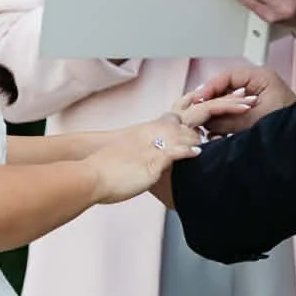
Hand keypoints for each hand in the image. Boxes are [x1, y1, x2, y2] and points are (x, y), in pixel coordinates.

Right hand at [85, 119, 201, 204]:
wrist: (90, 175)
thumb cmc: (102, 169)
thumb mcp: (122, 154)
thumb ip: (137, 154)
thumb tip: (143, 164)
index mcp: (141, 132)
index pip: (170, 120)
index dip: (184, 123)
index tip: (195, 127)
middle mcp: (148, 135)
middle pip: (180, 125)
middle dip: (195, 130)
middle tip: (205, 137)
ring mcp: (151, 147)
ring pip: (182, 136)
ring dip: (196, 140)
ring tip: (204, 145)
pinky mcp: (153, 161)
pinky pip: (176, 152)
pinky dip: (189, 151)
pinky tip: (197, 154)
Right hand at [182, 67, 294, 134]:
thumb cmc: (288, 127)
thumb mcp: (254, 121)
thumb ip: (228, 119)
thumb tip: (206, 120)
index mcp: (261, 77)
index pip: (228, 76)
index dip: (210, 87)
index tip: (198, 100)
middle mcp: (258, 84)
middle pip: (226, 88)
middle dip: (212, 103)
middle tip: (197, 113)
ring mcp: (257, 97)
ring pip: (228, 101)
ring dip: (217, 114)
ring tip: (205, 125)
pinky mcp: (256, 111)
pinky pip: (235, 112)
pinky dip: (226, 121)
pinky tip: (217, 132)